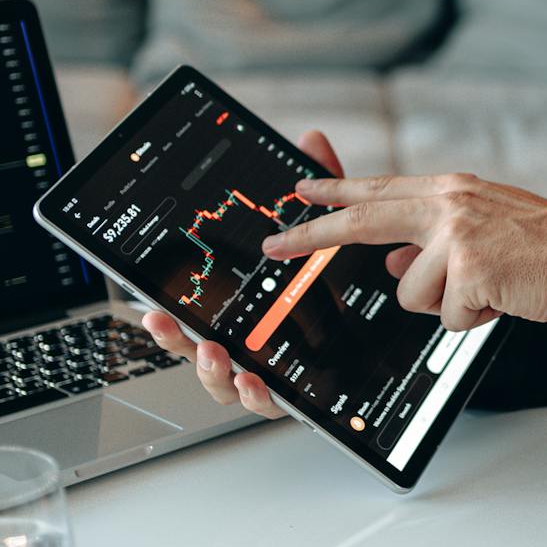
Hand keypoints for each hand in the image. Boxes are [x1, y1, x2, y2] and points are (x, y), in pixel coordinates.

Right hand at [138, 129, 345, 419]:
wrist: (396, 335)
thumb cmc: (350, 284)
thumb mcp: (336, 232)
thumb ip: (324, 190)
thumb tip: (311, 140)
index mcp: (246, 312)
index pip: (197, 315)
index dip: (169, 315)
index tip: (149, 305)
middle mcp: (251, 348)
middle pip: (198, 352)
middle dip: (177, 342)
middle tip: (166, 323)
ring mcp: (273, 375)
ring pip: (226, 387)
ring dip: (211, 373)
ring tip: (215, 354)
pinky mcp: (302, 396)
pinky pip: (273, 405)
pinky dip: (258, 397)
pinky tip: (253, 383)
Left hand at [260, 172, 546, 330]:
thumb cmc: (543, 248)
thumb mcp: (483, 231)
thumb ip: (435, 241)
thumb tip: (395, 262)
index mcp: (450, 190)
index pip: (380, 188)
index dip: (335, 191)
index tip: (299, 190)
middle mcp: (448, 204)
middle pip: (363, 221)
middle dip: (312, 235)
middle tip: (275, 244)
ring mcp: (456, 235)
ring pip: (411, 292)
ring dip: (447, 305)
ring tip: (488, 290)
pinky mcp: (470, 269)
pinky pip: (447, 316)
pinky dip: (474, 319)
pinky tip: (502, 300)